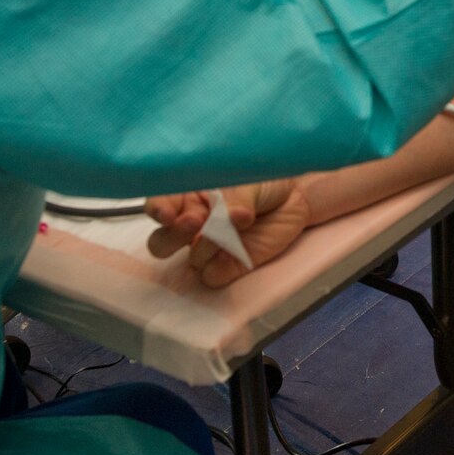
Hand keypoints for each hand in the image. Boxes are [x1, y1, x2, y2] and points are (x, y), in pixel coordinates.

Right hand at [145, 180, 311, 287]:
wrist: (295, 197)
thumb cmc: (263, 180)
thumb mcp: (246, 179)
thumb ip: (233, 197)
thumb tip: (230, 215)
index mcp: (188, 196)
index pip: (160, 206)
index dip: (158, 211)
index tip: (166, 213)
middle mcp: (192, 224)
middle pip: (161, 242)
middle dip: (173, 235)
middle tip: (195, 221)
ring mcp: (208, 249)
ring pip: (189, 260)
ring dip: (206, 247)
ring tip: (230, 230)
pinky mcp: (227, 267)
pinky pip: (212, 276)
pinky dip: (223, 265)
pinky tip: (239, 250)